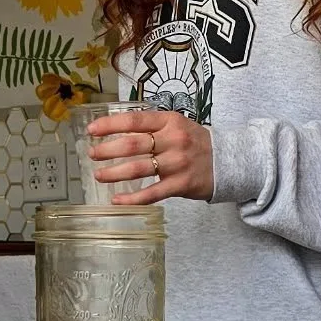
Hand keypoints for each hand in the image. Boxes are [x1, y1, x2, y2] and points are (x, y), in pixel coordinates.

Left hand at [86, 109, 212, 203]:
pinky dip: (132, 198)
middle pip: (133, 144)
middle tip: (92, 154)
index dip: (110, 124)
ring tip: (99, 175)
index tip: (92, 130)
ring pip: (139, 168)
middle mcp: (173, 140)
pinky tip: (117, 200)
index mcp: (169, 121)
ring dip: (114, 173)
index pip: (134, 120)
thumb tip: (116, 130)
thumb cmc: (195, 142)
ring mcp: (177, 163)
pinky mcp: (181, 184)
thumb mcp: (177, 125)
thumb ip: (152, 126)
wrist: (228, 161)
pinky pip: (152, 193)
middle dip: (107, 150)